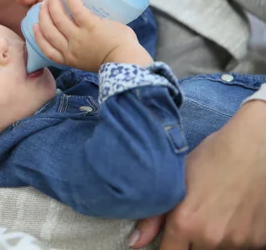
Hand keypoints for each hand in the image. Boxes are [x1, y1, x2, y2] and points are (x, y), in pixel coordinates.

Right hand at [34, 0, 150, 71]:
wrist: (126, 61)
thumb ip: (85, 52)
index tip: (35, 26)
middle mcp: (70, 48)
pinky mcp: (90, 25)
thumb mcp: (91, 62)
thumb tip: (89, 38)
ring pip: (57, 18)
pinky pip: (75, 9)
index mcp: (70, 59)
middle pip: (48, 30)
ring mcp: (79, 37)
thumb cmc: (115, 61)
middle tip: (43, 4)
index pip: (46, 49)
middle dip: (43, 15)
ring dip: (52, 4)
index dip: (38, 36)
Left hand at [131, 100, 265, 248]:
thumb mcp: (177, 179)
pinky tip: (237, 212)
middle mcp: (211, 238)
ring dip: (216, 238)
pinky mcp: (260, 239)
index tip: (172, 236)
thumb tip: (135, 242)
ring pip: (220, 249)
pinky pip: (243, 245)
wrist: (256, 148)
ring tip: (218, 210)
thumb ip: (154, 217)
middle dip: (192, 240)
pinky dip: (238, 234)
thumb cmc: (213, 157)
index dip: (170, 243)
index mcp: (185, 223)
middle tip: (198, 216)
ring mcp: (238, 241)